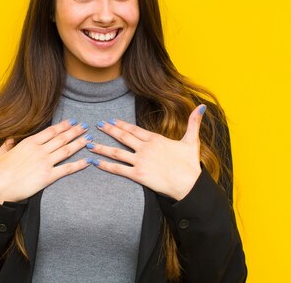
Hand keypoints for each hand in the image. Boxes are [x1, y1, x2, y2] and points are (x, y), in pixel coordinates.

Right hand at [0, 119, 91, 202]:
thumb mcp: (0, 153)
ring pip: (67, 150)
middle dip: (75, 131)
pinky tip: (88, 161)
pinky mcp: (48, 176)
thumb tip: (10, 140)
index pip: (50, 131)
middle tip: (85, 126)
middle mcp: (39, 150)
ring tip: (89, 138)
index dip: (63, 126)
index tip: (72, 122)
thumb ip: (7, 145)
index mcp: (29, 143)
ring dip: (79, 143)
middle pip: (62, 138)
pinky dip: (79, 164)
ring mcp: (45, 163)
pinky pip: (67, 169)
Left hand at [88, 105, 205, 200]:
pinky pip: (119, 169)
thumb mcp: (192, 140)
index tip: (111, 120)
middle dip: (109, 130)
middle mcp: (145, 148)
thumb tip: (202, 106)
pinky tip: (95, 162)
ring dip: (102, 147)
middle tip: (97, 125)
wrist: (189, 184)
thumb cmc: (190, 164)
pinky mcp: (138, 175)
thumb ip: (193, 122)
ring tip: (89, 144)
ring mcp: (140, 161)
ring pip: (117, 152)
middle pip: (123, 137)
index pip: (134, 129)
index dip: (122, 124)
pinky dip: (106, 165)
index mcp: (155, 139)